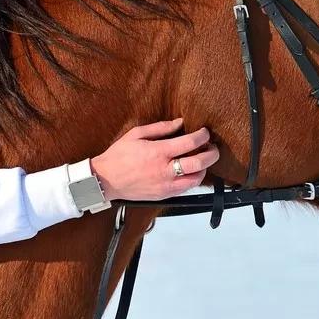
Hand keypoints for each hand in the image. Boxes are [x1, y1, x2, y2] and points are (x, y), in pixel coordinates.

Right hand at [89, 118, 219, 201]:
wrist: (106, 180)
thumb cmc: (119, 156)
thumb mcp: (136, 134)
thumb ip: (160, 128)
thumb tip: (180, 123)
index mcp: (158, 152)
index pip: (190, 143)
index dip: (202, 136)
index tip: (204, 132)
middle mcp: (165, 170)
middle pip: (199, 163)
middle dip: (212, 154)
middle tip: (212, 148)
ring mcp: (165, 185)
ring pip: (196, 179)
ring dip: (204, 169)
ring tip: (202, 160)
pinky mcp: (164, 195)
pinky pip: (185, 189)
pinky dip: (193, 180)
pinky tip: (190, 172)